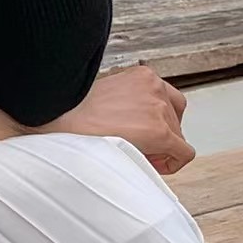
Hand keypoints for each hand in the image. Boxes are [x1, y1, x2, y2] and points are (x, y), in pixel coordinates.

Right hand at [37, 64, 196, 175]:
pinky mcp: (160, 130)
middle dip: (160, 137)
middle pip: (176, 119)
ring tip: (137, 156)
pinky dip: (172, 163)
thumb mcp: (105, 98)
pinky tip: (152, 165)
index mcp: (142, 76)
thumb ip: (127, 106)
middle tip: (138, 149)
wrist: (59, 121)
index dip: (158, 122)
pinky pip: (183, 153)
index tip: (140, 135)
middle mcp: (155, 87)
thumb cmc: (72, 116)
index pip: (167, 100)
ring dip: (162, 149)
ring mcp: (159, 108)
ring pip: (178, 137)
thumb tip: (135, 127)